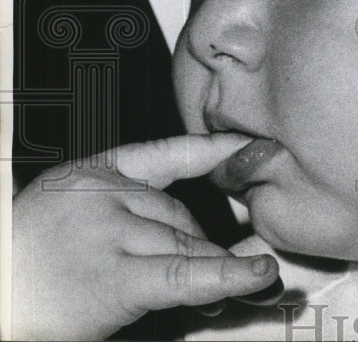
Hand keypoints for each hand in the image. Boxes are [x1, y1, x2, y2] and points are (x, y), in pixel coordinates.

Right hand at [11, 134, 279, 340]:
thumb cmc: (22, 269)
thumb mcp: (68, 217)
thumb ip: (127, 213)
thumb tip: (196, 238)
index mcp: (89, 175)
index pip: (166, 153)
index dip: (213, 149)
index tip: (249, 143)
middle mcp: (102, 197)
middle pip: (181, 213)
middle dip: (199, 244)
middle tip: (209, 271)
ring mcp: (108, 235)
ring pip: (186, 243)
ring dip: (208, 270)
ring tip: (210, 294)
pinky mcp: (113, 279)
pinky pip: (184, 275)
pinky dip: (225, 277)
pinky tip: (256, 275)